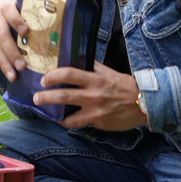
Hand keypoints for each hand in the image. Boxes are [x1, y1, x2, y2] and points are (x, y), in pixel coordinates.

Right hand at [0, 0, 28, 81]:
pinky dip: (2, 64)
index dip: (17, 21)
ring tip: (13, 75)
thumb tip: (53, 27)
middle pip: (2, 35)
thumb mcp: (20, 4)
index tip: (25, 31)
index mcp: (5, 6)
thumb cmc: (14, 7)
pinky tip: (9, 73)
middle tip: (22, 66)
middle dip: (12, 52)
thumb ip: (30, 14)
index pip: (10, 13)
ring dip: (5, 62)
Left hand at [33, 62, 147, 130]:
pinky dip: (66, 122)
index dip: (53, 76)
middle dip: (46, 96)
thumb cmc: (124, 85)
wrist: (143, 103)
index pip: (69, 74)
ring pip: (68, 113)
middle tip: (36, 97)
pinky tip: (61, 120)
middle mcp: (93, 94)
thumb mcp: (107, 71)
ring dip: (52, 112)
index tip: (44, 79)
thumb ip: (91, 66)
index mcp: (94, 79)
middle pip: (63, 95)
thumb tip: (76, 57)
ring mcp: (95, 110)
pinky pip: (77, 124)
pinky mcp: (97, 122)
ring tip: (44, 110)